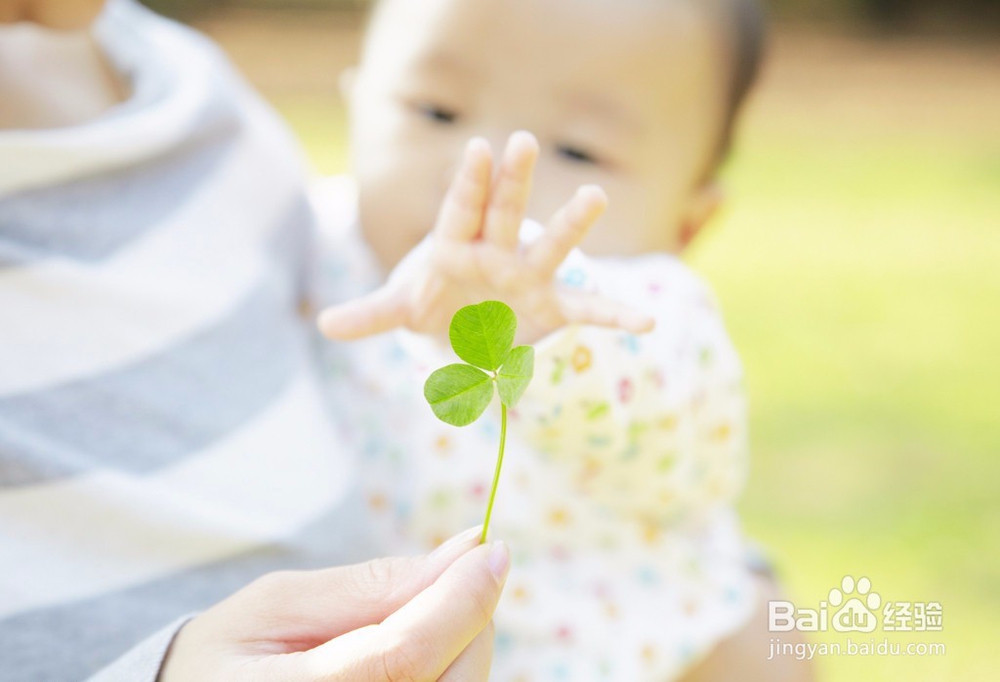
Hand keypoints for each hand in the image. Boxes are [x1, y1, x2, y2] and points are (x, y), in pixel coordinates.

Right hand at [158, 528, 507, 681]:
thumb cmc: (228, 654)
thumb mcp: (278, 603)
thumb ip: (372, 584)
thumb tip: (466, 549)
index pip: (404, 655)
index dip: (459, 598)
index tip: (492, 546)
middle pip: (449, 680)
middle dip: (468, 613)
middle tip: (455, 571)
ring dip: (463, 642)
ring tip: (417, 615)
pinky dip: (449, 666)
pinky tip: (418, 648)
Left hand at [318, 131, 653, 344]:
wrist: (468, 318)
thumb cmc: (434, 300)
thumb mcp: (402, 307)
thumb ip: (371, 314)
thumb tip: (322, 324)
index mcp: (456, 245)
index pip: (460, 211)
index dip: (468, 184)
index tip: (476, 148)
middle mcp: (497, 250)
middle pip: (505, 210)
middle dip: (512, 180)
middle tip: (521, 141)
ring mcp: (528, 274)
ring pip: (551, 245)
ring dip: (570, 224)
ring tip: (595, 196)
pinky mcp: (552, 303)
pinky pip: (588, 309)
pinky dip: (616, 314)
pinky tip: (646, 320)